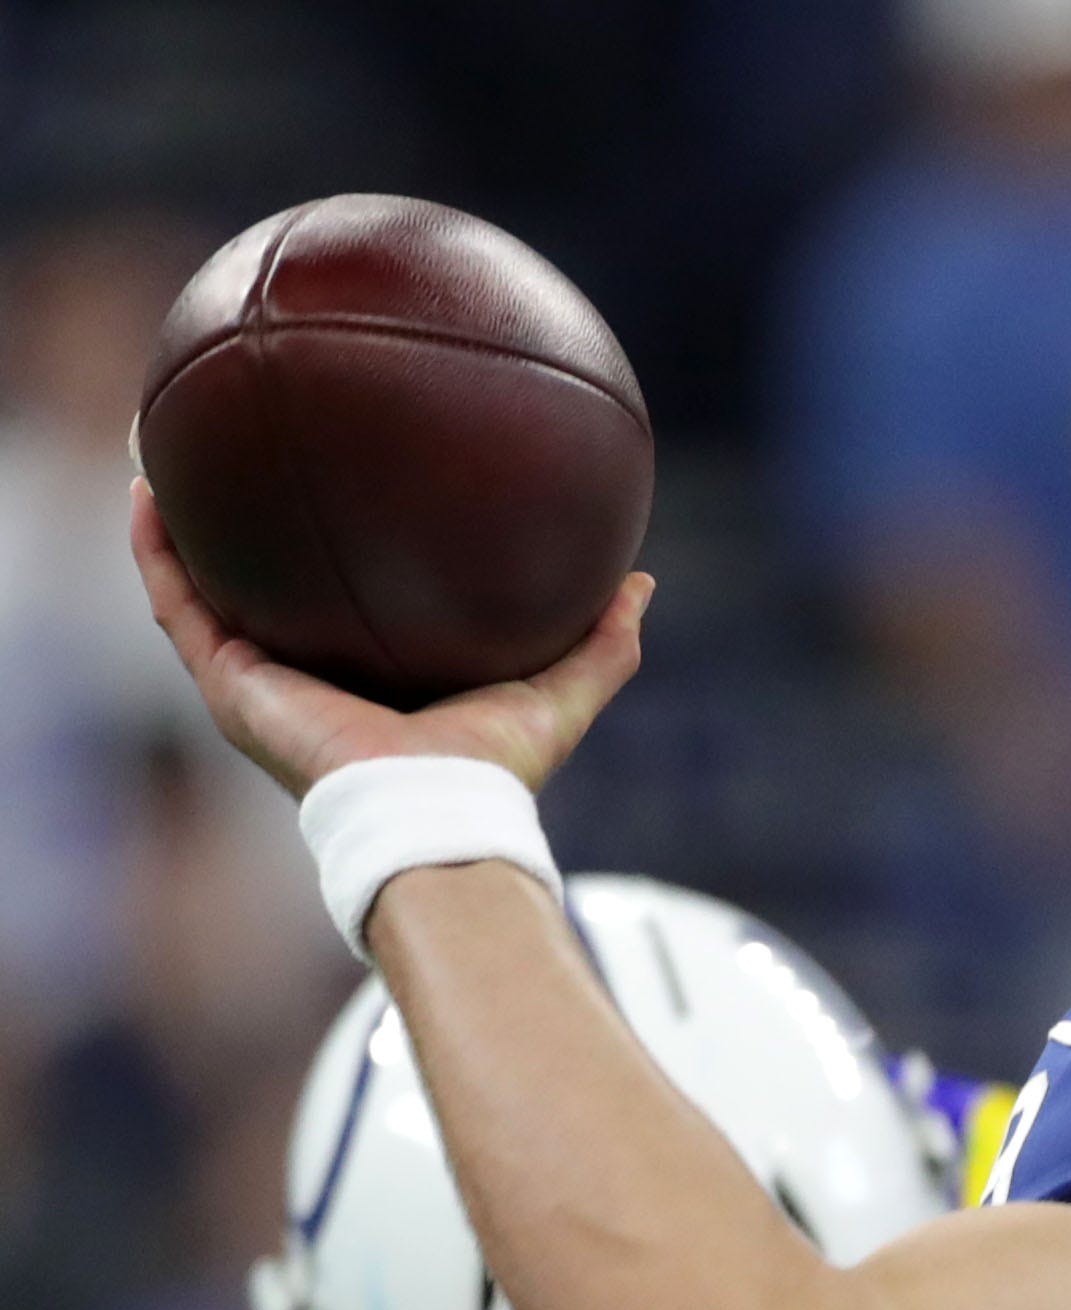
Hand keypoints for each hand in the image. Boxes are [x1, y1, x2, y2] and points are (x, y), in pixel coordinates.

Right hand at [131, 478, 651, 800]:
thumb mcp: (561, 694)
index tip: (340, 491)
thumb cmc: (495, 770)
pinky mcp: (230, 686)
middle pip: (266, 594)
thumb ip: (604, 643)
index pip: (345, 610)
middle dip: (247, 533)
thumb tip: (640, 581)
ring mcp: (260, 684)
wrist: (436, 812)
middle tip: (243, 458)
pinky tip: (147, 490)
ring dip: (179, 528)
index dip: (336, 557)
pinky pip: (176, 606)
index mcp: (375, 683)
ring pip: (202, 593)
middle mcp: (309, 680)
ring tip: (163, 454)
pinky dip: (155, 551)